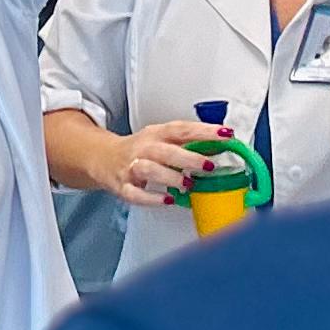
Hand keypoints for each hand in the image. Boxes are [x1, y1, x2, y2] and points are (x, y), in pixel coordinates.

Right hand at [111, 118, 230, 205]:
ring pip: (149, 169)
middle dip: (189, 158)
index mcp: (156, 134)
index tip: (226, 135)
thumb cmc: (139, 150)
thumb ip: (188, 144)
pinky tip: (167, 200)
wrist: (103, 158)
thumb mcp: (162, 140)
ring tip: (188, 184)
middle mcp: (144, 148)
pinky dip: (152, 198)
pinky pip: (136, 194)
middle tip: (208, 166)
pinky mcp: (123, 186)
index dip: (204, 131)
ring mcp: (131, 167)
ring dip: (171, 177)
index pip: (182, 129)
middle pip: (165, 150)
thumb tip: (219, 148)